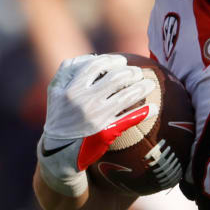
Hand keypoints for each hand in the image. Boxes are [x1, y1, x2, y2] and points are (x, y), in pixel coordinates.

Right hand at [37, 54, 155, 196]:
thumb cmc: (59, 117)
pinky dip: (143, 113)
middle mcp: (82, 101)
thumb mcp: (54, 92)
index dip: (111, 61)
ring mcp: (95, 117)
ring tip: (150, 85)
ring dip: (141, 88)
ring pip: (125, 97)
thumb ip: (68, 72)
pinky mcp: (105, 132)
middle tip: (139, 72)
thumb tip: (94, 57)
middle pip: (114, 79)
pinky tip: (154, 109)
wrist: (58, 152)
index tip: (122, 61)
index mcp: (69, 89)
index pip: (94, 66)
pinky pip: (129, 120)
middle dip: (131, 72)